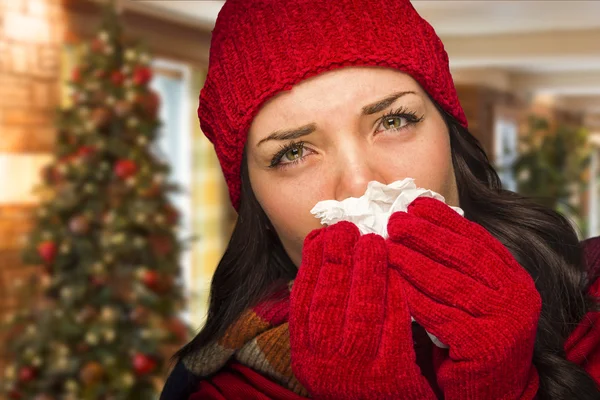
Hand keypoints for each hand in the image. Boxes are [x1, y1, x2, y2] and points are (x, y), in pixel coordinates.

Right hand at [289, 221, 435, 399]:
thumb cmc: (355, 374)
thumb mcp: (328, 349)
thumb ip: (324, 311)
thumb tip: (324, 253)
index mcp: (305, 354)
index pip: (303, 299)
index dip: (312, 262)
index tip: (323, 234)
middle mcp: (324, 364)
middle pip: (329, 300)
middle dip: (337, 258)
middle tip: (348, 228)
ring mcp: (357, 371)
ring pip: (361, 310)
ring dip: (366, 270)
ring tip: (374, 242)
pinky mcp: (391, 376)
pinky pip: (394, 326)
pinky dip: (395, 295)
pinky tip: (399, 272)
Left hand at [386, 197, 540, 399]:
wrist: (491, 389)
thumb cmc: (472, 336)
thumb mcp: (474, 296)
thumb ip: (458, 266)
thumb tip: (420, 224)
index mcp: (514, 277)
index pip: (478, 240)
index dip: (446, 220)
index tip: (417, 203)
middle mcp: (517, 295)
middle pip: (465, 256)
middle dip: (427, 235)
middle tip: (396, 221)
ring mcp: (506, 321)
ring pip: (451, 284)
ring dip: (415, 263)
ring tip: (387, 247)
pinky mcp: (486, 346)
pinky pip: (441, 316)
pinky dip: (414, 297)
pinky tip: (394, 283)